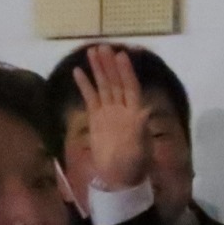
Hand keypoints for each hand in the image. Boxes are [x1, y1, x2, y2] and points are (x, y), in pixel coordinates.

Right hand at [75, 45, 152, 192]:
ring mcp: (108, 112)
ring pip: (104, 86)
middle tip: (103, 46)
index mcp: (134, 113)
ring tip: (92, 51)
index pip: (130, 87)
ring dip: (98, 69)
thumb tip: (145, 111)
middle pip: (116, 82)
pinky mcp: (96, 119)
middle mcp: (122, 108)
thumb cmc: (134, 164)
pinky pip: (90, 98)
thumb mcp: (141, 147)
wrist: (119, 178)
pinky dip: (85, 85)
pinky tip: (78, 72)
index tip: (122, 55)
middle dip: (110, 65)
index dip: (127, 71)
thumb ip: (141, 128)